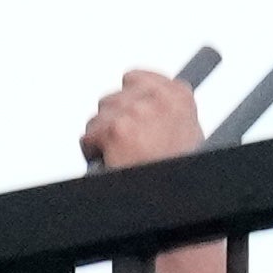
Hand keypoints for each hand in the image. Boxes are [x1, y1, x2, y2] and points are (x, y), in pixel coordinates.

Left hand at [79, 66, 204, 174]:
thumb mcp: (183, 131)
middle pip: (113, 98)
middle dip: (114, 120)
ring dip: (103, 136)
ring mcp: (137, 113)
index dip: (126, 99)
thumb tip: (141, 100)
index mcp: (178, 96)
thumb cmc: (173, 165)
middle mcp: (158, 99)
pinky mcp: (117, 130)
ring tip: (121, 155)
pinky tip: (110, 161)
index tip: (126, 111)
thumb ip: (163, 108)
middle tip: (126, 143)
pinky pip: (88, 137)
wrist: (166, 195)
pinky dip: (93, 152)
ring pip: (99, 117)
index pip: (135, 78)